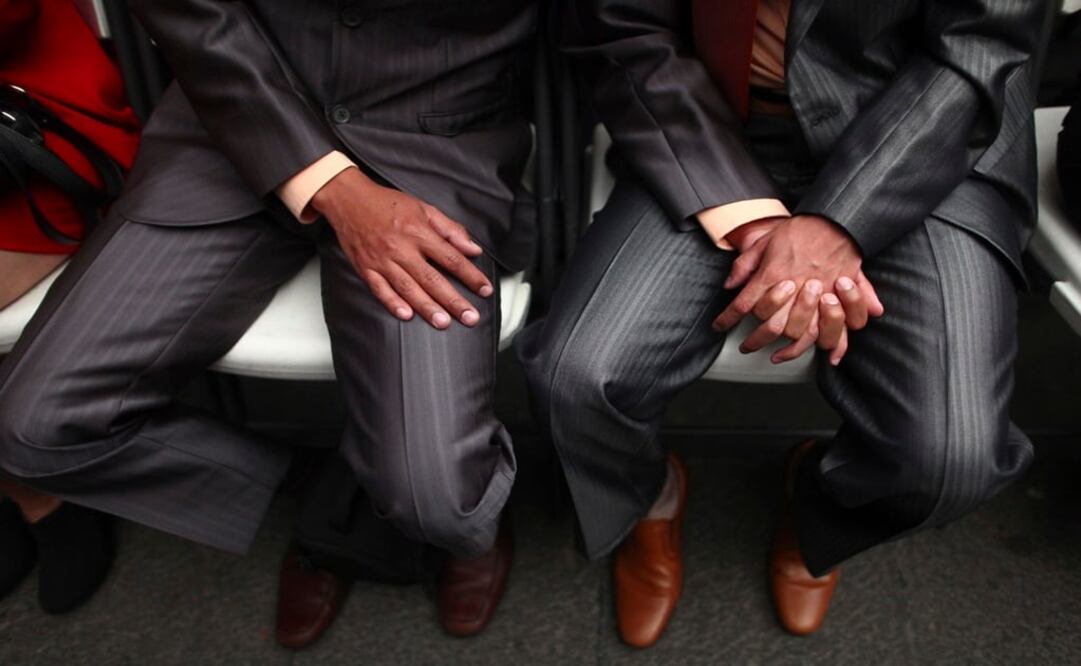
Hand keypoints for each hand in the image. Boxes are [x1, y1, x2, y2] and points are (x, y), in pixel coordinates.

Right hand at [312, 168, 492, 328]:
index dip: (470, 275)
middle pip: (432, 279)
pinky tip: (406, 315)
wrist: (348, 199)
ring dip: (427, 307)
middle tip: (470, 318)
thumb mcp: (424, 208)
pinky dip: (393, 303)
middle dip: (453, 300)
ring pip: (408, 288)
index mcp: (418, 232)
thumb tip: (473, 249)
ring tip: (444, 323)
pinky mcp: (366, 268)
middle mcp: (401, 248)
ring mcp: (382, 260)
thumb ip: (450, 230)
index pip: (451, 258)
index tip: (484, 289)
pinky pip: (380, 289)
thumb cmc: (387, 203)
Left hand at [714, 214, 883, 362]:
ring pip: (797, 332)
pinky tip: (813, 354)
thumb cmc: (800, 230)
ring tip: (771, 355)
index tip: (719, 326)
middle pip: (769, 325)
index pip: (743, 304)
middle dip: (754, 340)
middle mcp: (793, 288)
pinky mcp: (835, 299)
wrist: (836, 220)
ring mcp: (816, 296)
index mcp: (772, 273)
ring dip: (782, 348)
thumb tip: (729, 285)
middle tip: (745, 347)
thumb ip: (744, 265)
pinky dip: (821, 346)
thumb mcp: (764, 241)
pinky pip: (829, 330)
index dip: (728, 318)